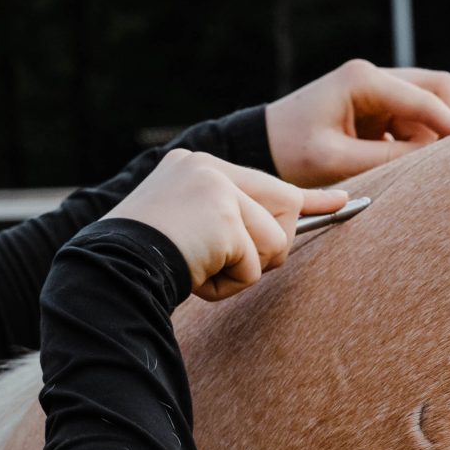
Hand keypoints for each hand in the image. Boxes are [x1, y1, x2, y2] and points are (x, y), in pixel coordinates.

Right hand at [104, 150, 351, 302]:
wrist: (106, 271)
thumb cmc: (141, 261)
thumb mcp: (189, 231)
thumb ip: (233, 223)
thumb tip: (284, 235)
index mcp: (196, 166)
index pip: (266, 181)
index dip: (306, 199)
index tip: (342, 202)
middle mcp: (208, 166)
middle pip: (283, 207)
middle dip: (268, 247)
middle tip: (224, 263)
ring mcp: (216, 187)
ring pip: (273, 241)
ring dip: (244, 270)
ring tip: (199, 269)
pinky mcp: (223, 215)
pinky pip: (254, 263)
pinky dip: (229, 283)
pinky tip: (195, 276)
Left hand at [262, 59, 449, 186]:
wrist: (259, 146)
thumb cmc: (291, 152)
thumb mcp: (339, 160)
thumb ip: (389, 158)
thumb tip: (436, 160)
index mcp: (363, 80)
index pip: (426, 96)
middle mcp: (372, 76)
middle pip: (436, 89)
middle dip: (448, 123)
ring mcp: (374, 88)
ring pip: (426, 104)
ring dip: (430, 134)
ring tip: (415, 167)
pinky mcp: (373, 105)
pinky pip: (410, 117)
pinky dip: (414, 139)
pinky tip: (400, 162)